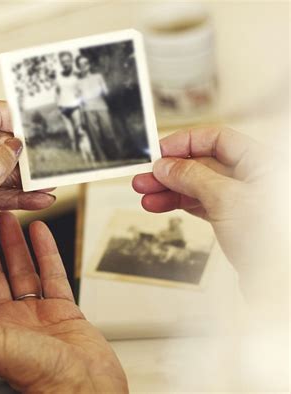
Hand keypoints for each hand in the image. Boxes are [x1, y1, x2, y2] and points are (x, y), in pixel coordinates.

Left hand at [0, 212, 127, 393]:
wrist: (85, 387)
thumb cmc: (37, 377)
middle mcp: (7, 320)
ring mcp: (35, 314)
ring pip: (22, 270)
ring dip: (15, 243)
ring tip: (9, 218)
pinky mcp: (61, 310)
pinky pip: (52, 273)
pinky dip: (46, 251)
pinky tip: (40, 232)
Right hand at [132, 127, 286, 302]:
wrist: (279, 280)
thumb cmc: (272, 240)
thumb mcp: (226, 198)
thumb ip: (193, 177)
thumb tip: (167, 165)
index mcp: (260, 162)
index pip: (217, 139)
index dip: (185, 143)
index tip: (160, 153)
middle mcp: (250, 177)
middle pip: (202, 163)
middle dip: (170, 170)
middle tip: (145, 177)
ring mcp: (240, 199)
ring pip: (196, 185)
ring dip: (168, 189)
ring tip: (145, 195)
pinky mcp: (231, 219)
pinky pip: (198, 204)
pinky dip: (178, 204)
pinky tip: (159, 205)